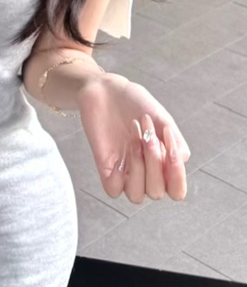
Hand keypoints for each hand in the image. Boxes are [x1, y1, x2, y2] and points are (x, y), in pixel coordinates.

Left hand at [77, 73, 189, 202]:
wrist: (107, 90)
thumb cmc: (137, 104)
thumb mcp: (163, 120)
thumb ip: (175, 144)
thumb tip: (179, 163)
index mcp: (164, 164)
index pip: (177, 191)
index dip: (177, 175)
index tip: (170, 145)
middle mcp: (146, 173)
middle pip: (157, 192)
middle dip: (154, 161)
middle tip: (147, 132)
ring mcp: (125, 172)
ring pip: (136, 196)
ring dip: (138, 167)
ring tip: (134, 138)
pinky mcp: (105, 167)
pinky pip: (113, 190)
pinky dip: (118, 177)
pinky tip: (121, 154)